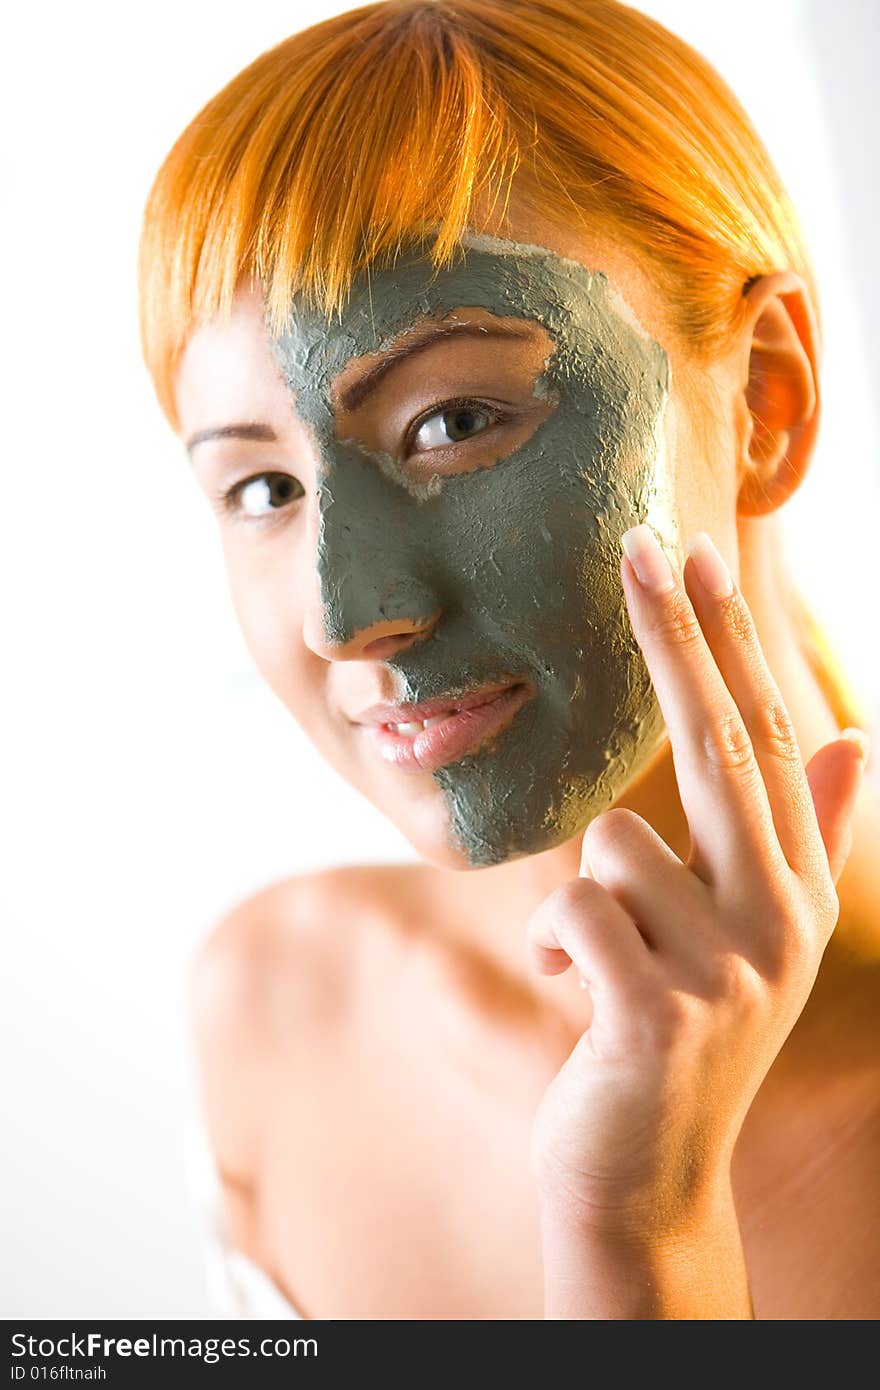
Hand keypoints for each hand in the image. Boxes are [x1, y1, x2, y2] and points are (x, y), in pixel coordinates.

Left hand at [527, 525, 868, 1241]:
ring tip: (607, 959)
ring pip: (614, 845)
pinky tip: (578, 990)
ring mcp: (726, 971)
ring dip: (588, 895)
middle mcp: (777, 920)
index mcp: (793, 888)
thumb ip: (800, 834)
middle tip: (639, 544)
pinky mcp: (657, 1013)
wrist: (651, 1172)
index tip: (695, 557)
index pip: (768, 741)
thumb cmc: (681, 1030)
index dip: (730, 646)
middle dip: (676, 640)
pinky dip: (556, 941)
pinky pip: (576, 909)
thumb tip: (856, 732)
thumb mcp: (747, 934)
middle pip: (720, 750)